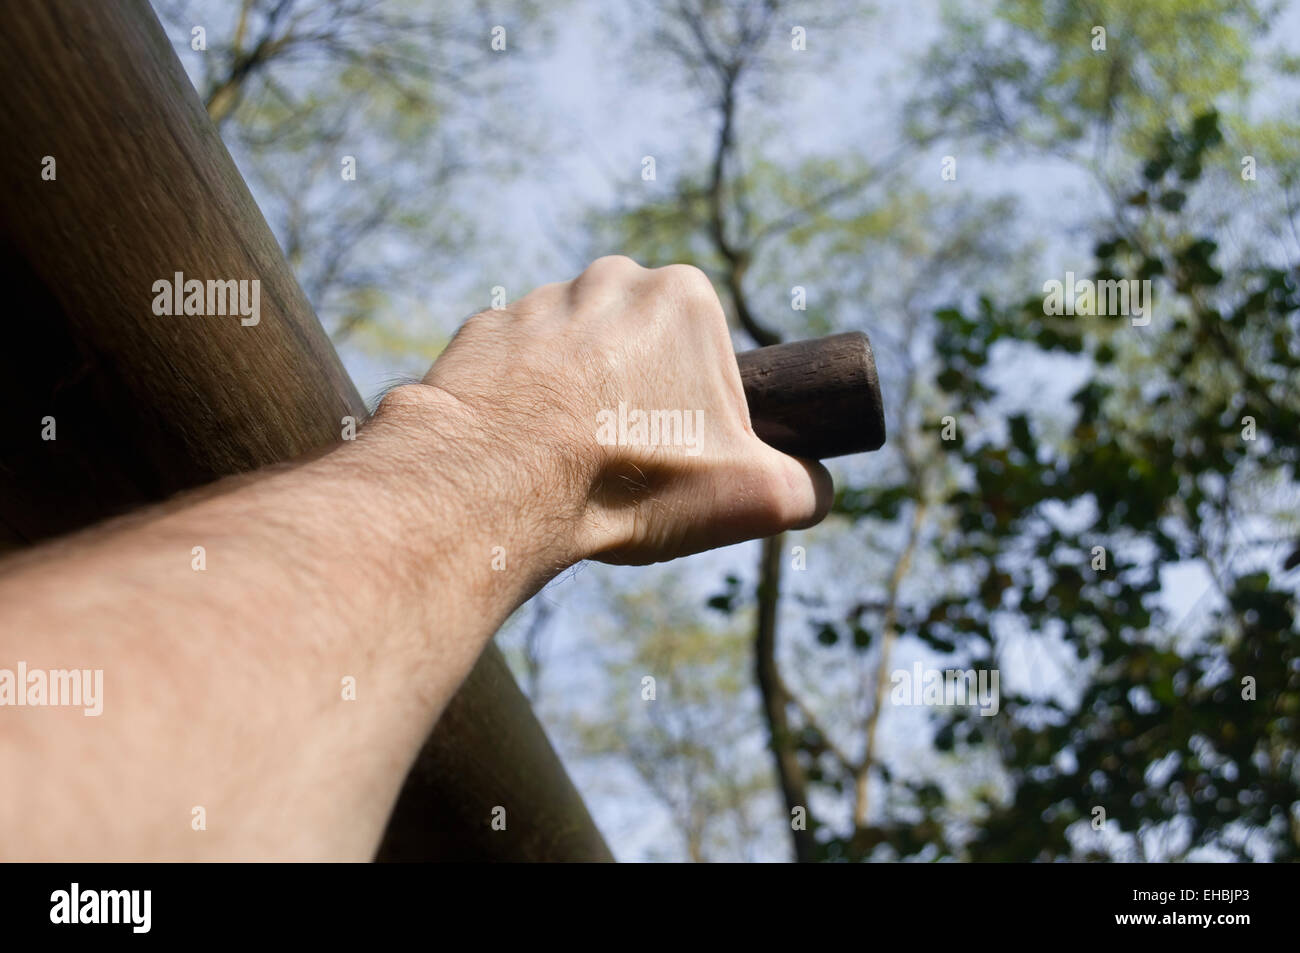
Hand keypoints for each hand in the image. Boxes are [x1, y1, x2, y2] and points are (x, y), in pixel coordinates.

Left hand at [402, 255, 832, 564]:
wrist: (498, 483)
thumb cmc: (632, 477)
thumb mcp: (755, 496)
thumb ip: (807, 486)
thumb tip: (815, 489)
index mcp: (683, 296)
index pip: (707, 356)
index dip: (702, 412)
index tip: (682, 456)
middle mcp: (609, 279)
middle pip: (641, 351)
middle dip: (639, 400)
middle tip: (629, 464)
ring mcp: (536, 301)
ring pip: (575, 357)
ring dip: (578, 400)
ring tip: (569, 463)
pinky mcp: (480, 333)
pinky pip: (515, 370)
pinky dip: (521, 406)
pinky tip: (521, 450)